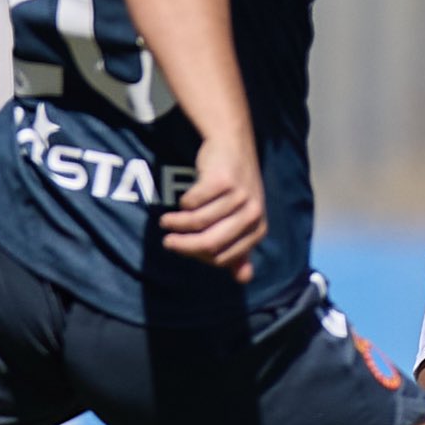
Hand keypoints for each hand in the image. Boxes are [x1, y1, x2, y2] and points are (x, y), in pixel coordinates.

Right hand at [160, 134, 266, 281]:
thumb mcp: (242, 218)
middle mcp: (253, 214)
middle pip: (209, 243)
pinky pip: (193, 202)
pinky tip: (184, 200)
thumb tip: (243, 278)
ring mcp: (240, 196)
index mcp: (258, 230)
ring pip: (198, 222)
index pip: (222, 258)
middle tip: (167, 242)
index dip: (198, 256)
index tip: (183, 249)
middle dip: (182, 245)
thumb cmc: (234, 187)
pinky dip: (184, 202)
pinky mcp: (223, 180)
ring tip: (167, 220)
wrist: (233, 146)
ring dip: (177, 223)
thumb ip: (240, 249)